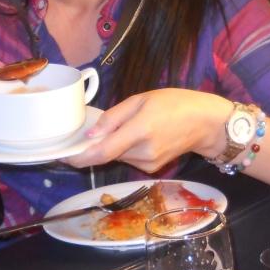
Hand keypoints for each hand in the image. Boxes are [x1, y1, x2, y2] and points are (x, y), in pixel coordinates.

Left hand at [72, 89, 232, 173]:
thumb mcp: (142, 100)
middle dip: (95, 145)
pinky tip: (138, 136)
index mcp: (139, 131)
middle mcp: (143, 153)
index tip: (63, 155)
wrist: (206, 123)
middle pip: (107, 154)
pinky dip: (125, 149)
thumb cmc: (175, 104)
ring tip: (125, 126)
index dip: (79, 157)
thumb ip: (114, 117)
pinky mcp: (151, 169)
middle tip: (90, 130)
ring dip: (112, 146)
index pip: (101, 152)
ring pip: (117, 157)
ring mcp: (148, 164)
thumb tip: (91, 134)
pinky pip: (128, 159)